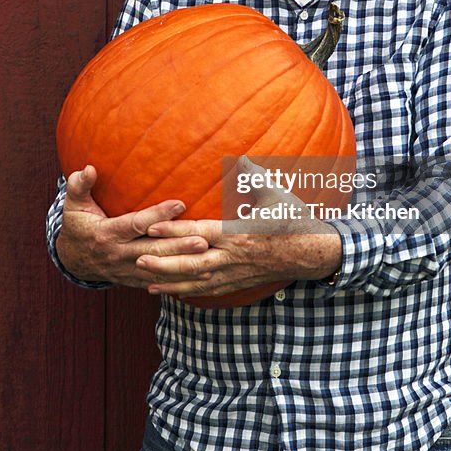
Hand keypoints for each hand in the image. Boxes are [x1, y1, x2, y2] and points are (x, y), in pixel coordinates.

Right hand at [55, 165, 209, 286]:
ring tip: (208, 260)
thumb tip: (87, 168)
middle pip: (153, 250)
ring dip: (184, 266)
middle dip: (178, 246)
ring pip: (160, 269)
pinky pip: (159, 282)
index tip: (180, 204)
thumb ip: (79, 186)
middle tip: (202, 240)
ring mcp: (127, 270)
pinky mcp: (134, 279)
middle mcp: (118, 254)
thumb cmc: (78, 225)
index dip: (157, 214)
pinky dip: (179, 281)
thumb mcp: (73, 205)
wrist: (73, 260)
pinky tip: (200, 278)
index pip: (135, 224)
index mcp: (107, 234)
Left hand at [135, 157, 342, 299]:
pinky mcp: (240, 282)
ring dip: (171, 282)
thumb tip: (240, 158)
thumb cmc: (294, 219)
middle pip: (191, 263)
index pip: (199, 232)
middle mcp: (233, 257)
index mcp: (238, 234)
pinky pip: (211, 290)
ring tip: (146, 282)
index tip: (149, 227)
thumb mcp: (275, 194)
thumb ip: (254, 176)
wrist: (313, 252)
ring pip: (197, 282)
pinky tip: (174, 291)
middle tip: (137, 259)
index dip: (173, 230)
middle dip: (163, 263)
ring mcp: (236, 273)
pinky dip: (190, 291)